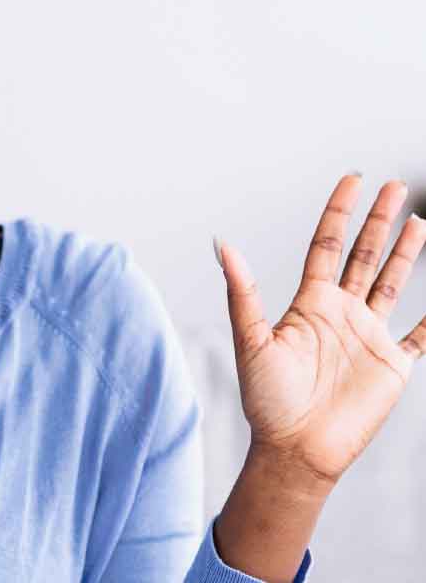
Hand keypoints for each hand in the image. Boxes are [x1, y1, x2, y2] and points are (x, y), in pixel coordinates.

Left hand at [218, 173, 425, 485]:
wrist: (295, 449)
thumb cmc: (267, 399)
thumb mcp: (252, 341)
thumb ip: (243, 293)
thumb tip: (223, 245)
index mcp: (309, 302)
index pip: (327, 245)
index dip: (339, 212)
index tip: (352, 179)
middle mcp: (340, 312)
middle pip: (364, 255)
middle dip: (379, 221)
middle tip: (395, 185)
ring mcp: (368, 336)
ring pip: (391, 282)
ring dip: (406, 253)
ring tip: (418, 219)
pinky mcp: (392, 364)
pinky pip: (421, 334)